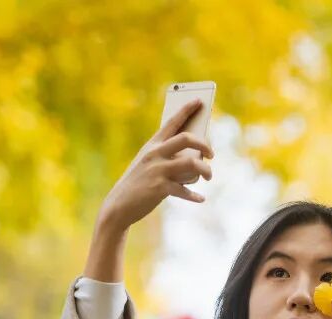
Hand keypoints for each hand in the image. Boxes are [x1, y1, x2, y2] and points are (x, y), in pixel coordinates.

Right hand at [96, 99, 214, 234]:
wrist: (119, 205)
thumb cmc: (139, 183)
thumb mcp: (149, 164)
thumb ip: (168, 159)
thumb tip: (195, 158)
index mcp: (152, 145)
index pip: (172, 122)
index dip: (187, 110)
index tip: (200, 101)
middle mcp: (155, 153)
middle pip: (186, 138)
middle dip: (204, 144)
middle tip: (212, 154)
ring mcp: (157, 170)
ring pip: (191, 163)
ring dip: (205, 170)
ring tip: (209, 176)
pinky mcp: (159, 188)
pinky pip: (184, 190)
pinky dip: (194, 196)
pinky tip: (200, 198)